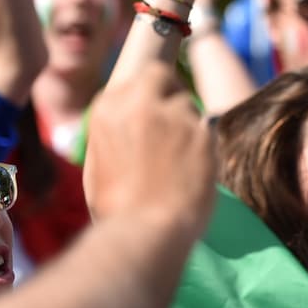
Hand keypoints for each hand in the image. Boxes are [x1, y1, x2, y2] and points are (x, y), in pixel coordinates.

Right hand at [83, 57, 215, 237]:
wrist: (146, 231)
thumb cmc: (118, 209)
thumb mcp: (100, 162)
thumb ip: (117, 133)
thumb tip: (130, 122)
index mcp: (108, 108)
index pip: (138, 77)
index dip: (151, 92)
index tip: (156, 107)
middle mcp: (139, 102)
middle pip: (164, 76)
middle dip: (171, 94)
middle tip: (175, 123)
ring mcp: (173, 116)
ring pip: (189, 106)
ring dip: (188, 127)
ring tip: (180, 162)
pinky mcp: (201, 133)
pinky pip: (207, 130)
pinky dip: (203, 148)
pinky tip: (194, 172)